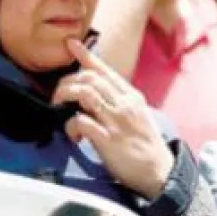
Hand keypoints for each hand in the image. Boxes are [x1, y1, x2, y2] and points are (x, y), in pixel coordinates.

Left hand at [55, 38, 174, 198]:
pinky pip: (82, 122)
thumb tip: (95, 91)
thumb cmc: (143, 144)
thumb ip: (118, 101)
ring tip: (60, 110)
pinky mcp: (108, 140)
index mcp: (130, 96)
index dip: (86, 55)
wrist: (158, 171)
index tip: (71, 44)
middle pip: (89, 78)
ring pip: (84, 94)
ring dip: (65, 97)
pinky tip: (74, 136)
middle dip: (66, 83)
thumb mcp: (136, 114)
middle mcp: (124, 104)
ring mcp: (116, 121)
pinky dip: (71, 126)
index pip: (105, 70)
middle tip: (58, 97)